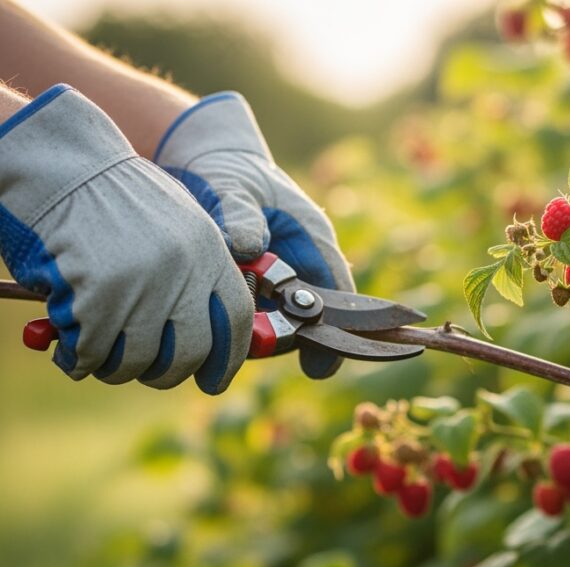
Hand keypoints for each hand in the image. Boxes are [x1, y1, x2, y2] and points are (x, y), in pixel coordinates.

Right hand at [0, 85, 252, 393]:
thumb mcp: (181, 225)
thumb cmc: (117, 198)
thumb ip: (200, 274)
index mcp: (210, 253)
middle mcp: (183, 272)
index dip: (227, 360)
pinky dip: (78, 359)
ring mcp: (141, 285)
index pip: (236, 323)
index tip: (213, 380)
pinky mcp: (97, 294)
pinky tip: (70, 352)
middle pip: (189, 353)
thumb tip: (210, 335)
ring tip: (102, 358)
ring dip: (117, 369)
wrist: (64, 166)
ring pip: (138, 360)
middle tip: (148, 372)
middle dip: (166, 373)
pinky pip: (92, 350)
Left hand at [154, 92, 353, 378]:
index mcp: (313, 240)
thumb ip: (238, 214)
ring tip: (209, 310)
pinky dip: (228, 323)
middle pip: (303, 322)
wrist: (203, 163)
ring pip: (274, 326)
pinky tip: (200, 309)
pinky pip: (247, 322)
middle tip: (238, 336)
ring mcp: (278, 284)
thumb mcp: (231, 186)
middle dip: (275, 334)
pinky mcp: (253, 293)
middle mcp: (302, 268)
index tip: (319, 368)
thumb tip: (247, 249)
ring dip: (246, 330)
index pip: (338, 295)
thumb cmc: (225, 171)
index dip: (334, 334)